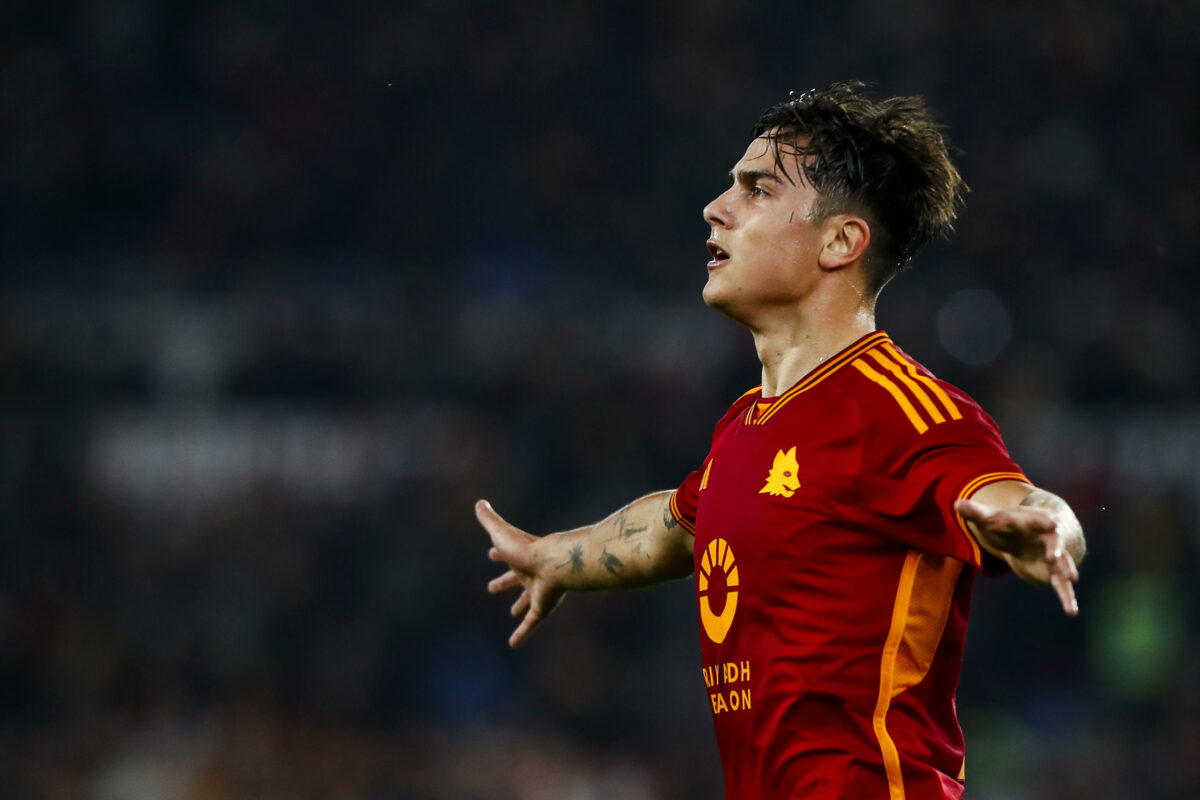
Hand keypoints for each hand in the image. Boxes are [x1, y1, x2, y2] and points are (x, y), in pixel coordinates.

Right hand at [476, 499, 565, 646]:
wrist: (555, 564)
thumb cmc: (526, 548)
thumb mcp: (502, 533)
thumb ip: (490, 519)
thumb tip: (479, 502)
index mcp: (520, 556)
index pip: (506, 553)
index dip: (498, 553)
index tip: (491, 554)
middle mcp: (530, 573)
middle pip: (515, 578)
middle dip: (505, 582)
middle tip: (492, 588)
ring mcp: (538, 591)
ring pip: (527, 600)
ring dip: (520, 606)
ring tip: (513, 613)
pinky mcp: (543, 608)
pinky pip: (532, 623)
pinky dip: (522, 634)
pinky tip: (513, 644)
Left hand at [954, 498, 1079, 615]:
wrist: (1025, 534)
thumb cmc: (1006, 523)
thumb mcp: (990, 517)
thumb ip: (975, 512)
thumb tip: (955, 504)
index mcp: (1033, 521)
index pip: (1039, 519)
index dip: (1043, 521)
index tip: (1051, 523)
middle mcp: (1047, 538)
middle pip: (1055, 542)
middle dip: (1056, 548)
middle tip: (1055, 556)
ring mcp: (1052, 556)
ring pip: (1063, 564)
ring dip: (1067, 570)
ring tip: (1073, 578)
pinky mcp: (1052, 573)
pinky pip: (1061, 586)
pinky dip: (1067, 598)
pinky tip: (1072, 611)